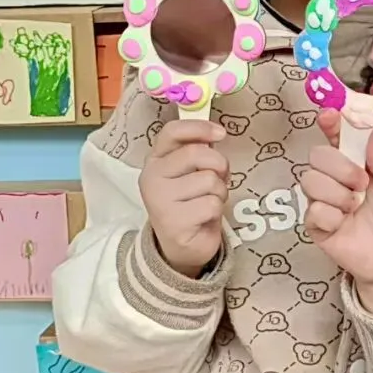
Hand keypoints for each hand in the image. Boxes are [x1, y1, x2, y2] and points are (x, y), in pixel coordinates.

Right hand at [139, 119, 228, 277]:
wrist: (182, 245)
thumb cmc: (192, 201)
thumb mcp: (193, 172)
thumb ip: (199, 151)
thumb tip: (216, 132)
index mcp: (156, 160)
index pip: (173, 132)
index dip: (199, 128)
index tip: (220, 133)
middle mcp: (152, 177)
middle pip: (197, 153)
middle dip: (219, 164)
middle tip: (218, 178)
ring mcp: (160, 200)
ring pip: (209, 180)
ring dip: (219, 191)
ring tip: (208, 201)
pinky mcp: (173, 222)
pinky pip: (212, 204)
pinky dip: (216, 210)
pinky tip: (203, 217)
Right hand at [300, 108, 372, 314]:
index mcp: (358, 160)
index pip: (337, 135)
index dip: (331, 123)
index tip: (330, 116)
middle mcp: (336, 176)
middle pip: (318, 154)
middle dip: (340, 166)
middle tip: (362, 183)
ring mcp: (323, 199)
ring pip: (311, 180)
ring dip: (338, 193)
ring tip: (355, 206)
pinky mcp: (316, 224)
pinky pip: (312, 210)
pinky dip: (331, 215)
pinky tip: (344, 223)